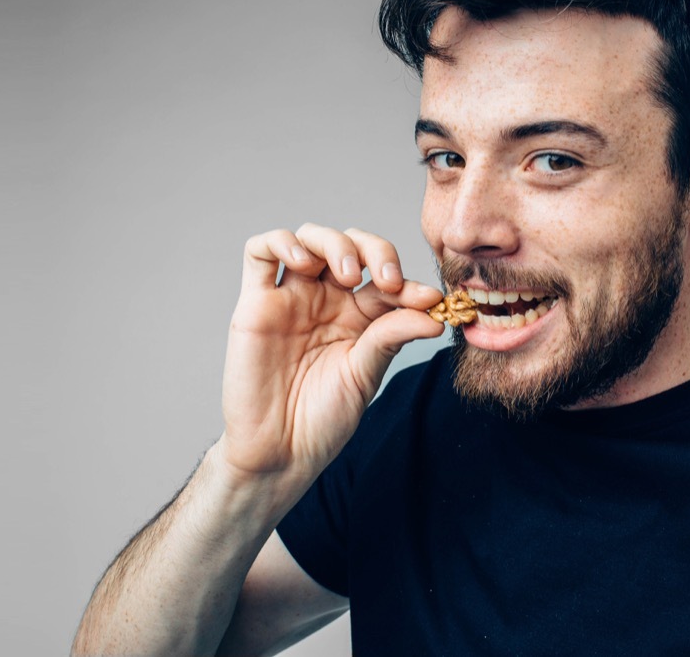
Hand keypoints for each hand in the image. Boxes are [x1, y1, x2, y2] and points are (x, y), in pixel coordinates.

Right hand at [218, 224, 444, 485]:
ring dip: (333, 242)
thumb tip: (434, 312)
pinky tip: (302, 261)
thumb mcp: (365, 374)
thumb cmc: (322, 418)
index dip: (409, 282)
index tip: (430, 300)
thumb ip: (391, 336)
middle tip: (387, 281)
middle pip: (350, 245)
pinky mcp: (255, 303)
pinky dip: (281, 242)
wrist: (279, 451)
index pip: (386, 279)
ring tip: (347, 273)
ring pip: (309, 238)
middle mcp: (325, 299)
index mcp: (358, 315)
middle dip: (374, 251)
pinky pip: (259, 252)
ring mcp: (290, 297)